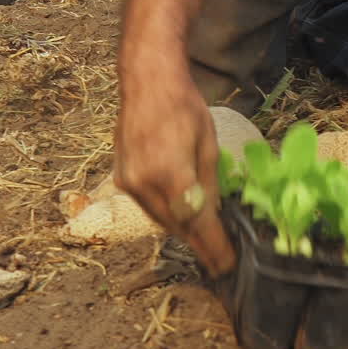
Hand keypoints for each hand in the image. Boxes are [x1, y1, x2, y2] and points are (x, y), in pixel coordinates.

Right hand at [114, 56, 235, 275]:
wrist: (146, 82)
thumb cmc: (184, 108)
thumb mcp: (208, 145)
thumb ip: (209, 185)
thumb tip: (214, 215)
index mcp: (170, 174)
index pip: (196, 222)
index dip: (213, 247)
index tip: (227, 266)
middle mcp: (144, 184)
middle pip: (176, 226)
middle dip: (199, 244)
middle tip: (221, 259)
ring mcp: (128, 183)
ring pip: (160, 220)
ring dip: (182, 231)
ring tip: (205, 242)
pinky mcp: (120, 179)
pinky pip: (148, 206)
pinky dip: (167, 214)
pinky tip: (182, 217)